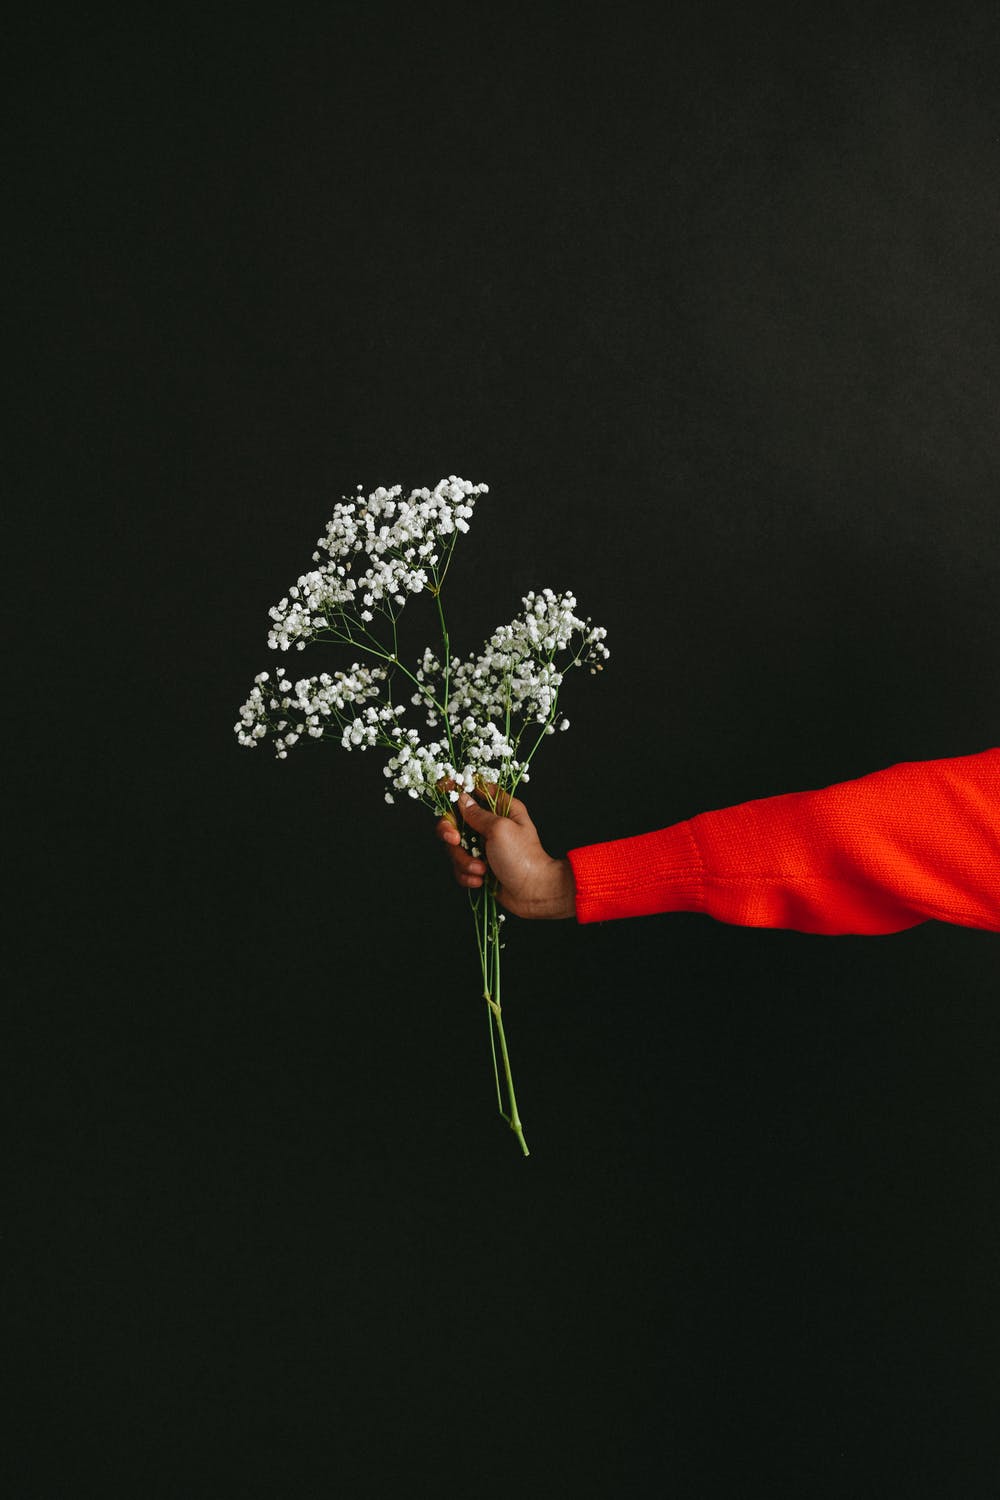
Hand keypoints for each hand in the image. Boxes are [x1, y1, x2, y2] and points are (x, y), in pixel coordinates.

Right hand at [434, 784, 575, 919]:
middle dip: (451, 833)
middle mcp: (490, 825)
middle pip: (455, 820)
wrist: (533, 893)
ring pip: (455, 847)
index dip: (458, 791)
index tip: (443, 793)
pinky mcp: (478, 866)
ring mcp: (483, 846)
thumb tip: (462, 798)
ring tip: (481, 870)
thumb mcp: (500, 829)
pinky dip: (467, 875)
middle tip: (456, 841)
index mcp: (501, 808)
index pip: (475, 790)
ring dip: (464, 861)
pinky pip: (459, 866)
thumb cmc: (522, 857)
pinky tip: (481, 880)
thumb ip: (477, 814)